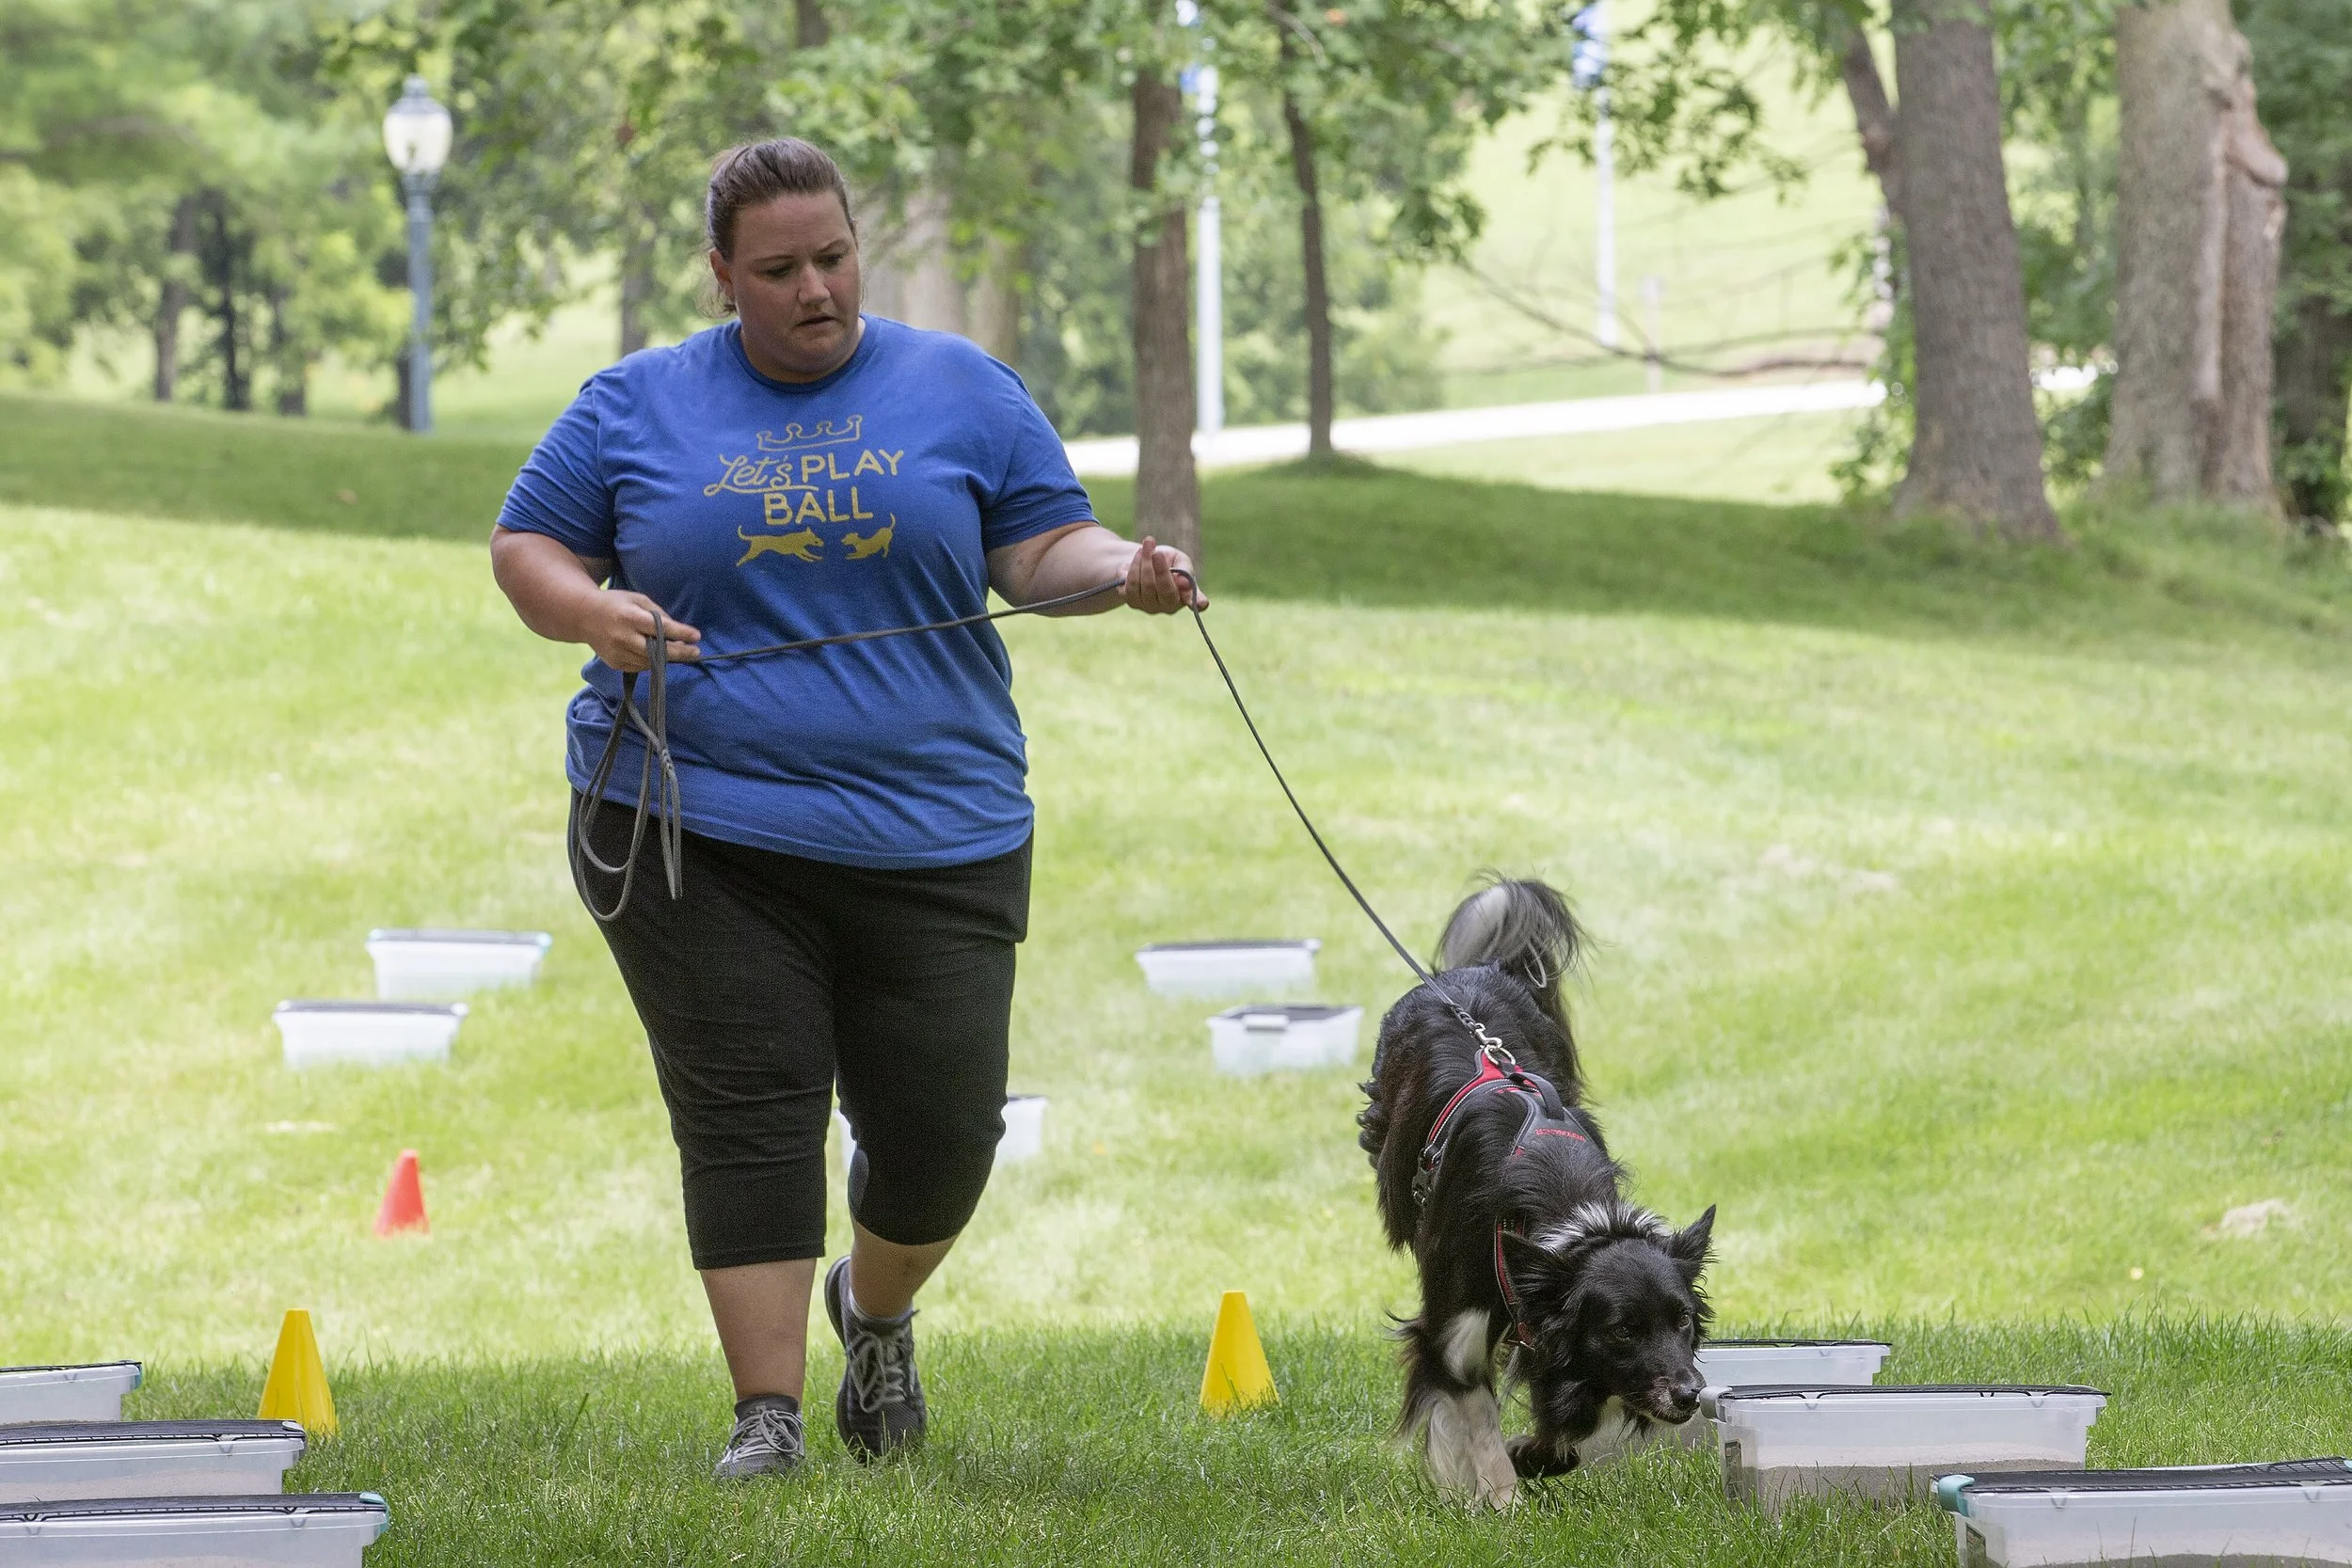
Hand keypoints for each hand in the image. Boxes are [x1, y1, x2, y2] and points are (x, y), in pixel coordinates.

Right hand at [581, 588, 700, 670]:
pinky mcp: (615, 663)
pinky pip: (640, 666)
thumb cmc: (615, 604)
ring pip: (650, 662)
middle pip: (657, 651)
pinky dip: (650, 662)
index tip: (697, 636)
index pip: (660, 628)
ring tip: (678, 651)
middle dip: (679, 653)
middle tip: (696, 653)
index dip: (680, 633)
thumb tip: (676, 632)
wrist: (582, 616)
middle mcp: (623, 637)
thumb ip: (657, 613)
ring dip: (666, 658)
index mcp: (630, 617)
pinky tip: (655, 654)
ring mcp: (618, 653)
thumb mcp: (637, 599)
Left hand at [1120, 537, 1207, 613]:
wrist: (1145, 560)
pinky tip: (1139, 555)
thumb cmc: (1169, 561)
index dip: (1198, 602)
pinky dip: (1134, 567)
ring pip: (1146, 586)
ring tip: (1148, 544)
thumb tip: (1185, 584)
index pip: (1194, 602)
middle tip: (1155, 549)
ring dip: (1144, 562)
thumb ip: (1185, 570)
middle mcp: (1170, 607)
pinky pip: (1131, 586)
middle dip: (1159, 568)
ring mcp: (1151, 607)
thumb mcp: (1180, 560)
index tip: (1202, 603)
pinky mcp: (1133, 603)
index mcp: (1187, 596)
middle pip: (1165, 590)